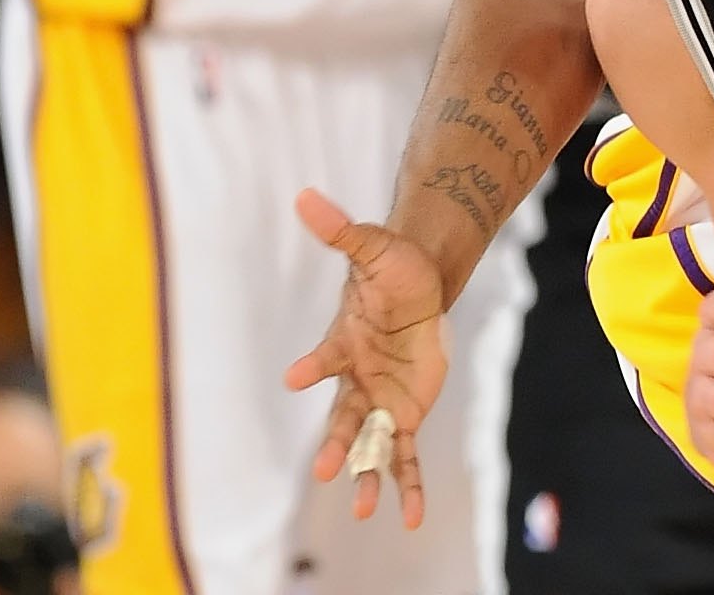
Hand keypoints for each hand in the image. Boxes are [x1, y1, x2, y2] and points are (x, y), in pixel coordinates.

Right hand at [283, 188, 449, 528]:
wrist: (419, 287)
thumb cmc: (392, 268)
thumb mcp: (373, 247)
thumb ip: (341, 230)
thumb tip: (305, 195)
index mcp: (343, 344)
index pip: (324, 359)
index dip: (311, 368)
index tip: (294, 377)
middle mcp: (355, 381)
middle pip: (343, 417)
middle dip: (337, 443)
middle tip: (326, 470)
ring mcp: (379, 402)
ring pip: (370, 446)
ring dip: (366, 477)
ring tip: (362, 509)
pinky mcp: (404, 414)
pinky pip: (403, 455)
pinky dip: (408, 485)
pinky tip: (413, 517)